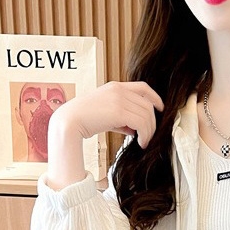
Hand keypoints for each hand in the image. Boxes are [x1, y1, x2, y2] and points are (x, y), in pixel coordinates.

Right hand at [50, 80, 164, 148]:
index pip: (142, 87)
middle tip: (148, 137)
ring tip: (144, 142)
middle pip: (148, 105)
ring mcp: (119, 99)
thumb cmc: (85, 120)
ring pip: (147, 115)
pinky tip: (140, 143)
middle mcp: (119, 90)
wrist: (69, 121)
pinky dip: (144, 135)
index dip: (155, 97)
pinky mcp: (118, 111)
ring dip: (149, 131)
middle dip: (152, 123)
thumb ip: (122, 119)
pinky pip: (141, 122)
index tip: (160, 108)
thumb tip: (135, 130)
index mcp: (115, 87)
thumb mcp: (106, 115)